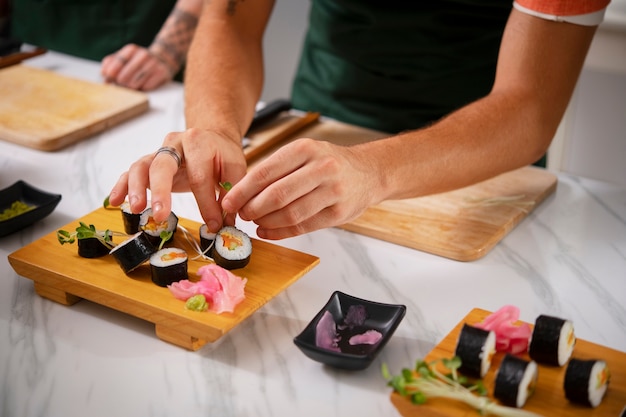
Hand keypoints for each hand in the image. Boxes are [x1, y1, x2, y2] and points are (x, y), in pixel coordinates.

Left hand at [101, 43, 174, 90]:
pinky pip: (146, 88)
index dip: (109, 77)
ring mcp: (153, 64)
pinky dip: (143, 89)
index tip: (109, 81)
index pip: (114, 66)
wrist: (164, 58)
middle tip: (123, 84)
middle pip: (123, 77)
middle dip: (121, 84)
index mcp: (131, 49)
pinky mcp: (161, 74)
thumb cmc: (140, 61)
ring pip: (133, 84)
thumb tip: (105, 77)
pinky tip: (144, 84)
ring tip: (133, 84)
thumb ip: (111, 64)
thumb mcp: (125, 57)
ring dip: (131, 87)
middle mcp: (142, 55)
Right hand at [108, 128, 247, 231]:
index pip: (199, 177)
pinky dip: (121, 186)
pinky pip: (131, 172)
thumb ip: (231, 193)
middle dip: (160, 191)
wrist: (211, 136)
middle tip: (160, 215)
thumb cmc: (223, 155)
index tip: (214, 225)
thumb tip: (226, 222)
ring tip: (136, 210)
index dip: (206, 204)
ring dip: (135, 188)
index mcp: (199, 142)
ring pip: (141, 166)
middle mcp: (175, 143)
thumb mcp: (235, 169)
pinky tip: (115, 202)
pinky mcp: (149, 162)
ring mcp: (159, 151)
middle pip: (162, 165)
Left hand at [221, 138, 380, 239]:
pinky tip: (268, 231)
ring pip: (290, 213)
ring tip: (255, 222)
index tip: (229, 201)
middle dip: (252, 208)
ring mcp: (333, 192)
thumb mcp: (304, 153)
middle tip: (241, 214)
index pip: (266, 172)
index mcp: (306, 149)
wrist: (369, 172)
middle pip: (277, 195)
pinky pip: (303, 227)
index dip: (243, 191)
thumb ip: (277, 169)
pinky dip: (281, 232)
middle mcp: (322, 168)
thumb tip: (241, 192)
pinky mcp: (339, 213)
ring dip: (266, 222)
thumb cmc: (330, 163)